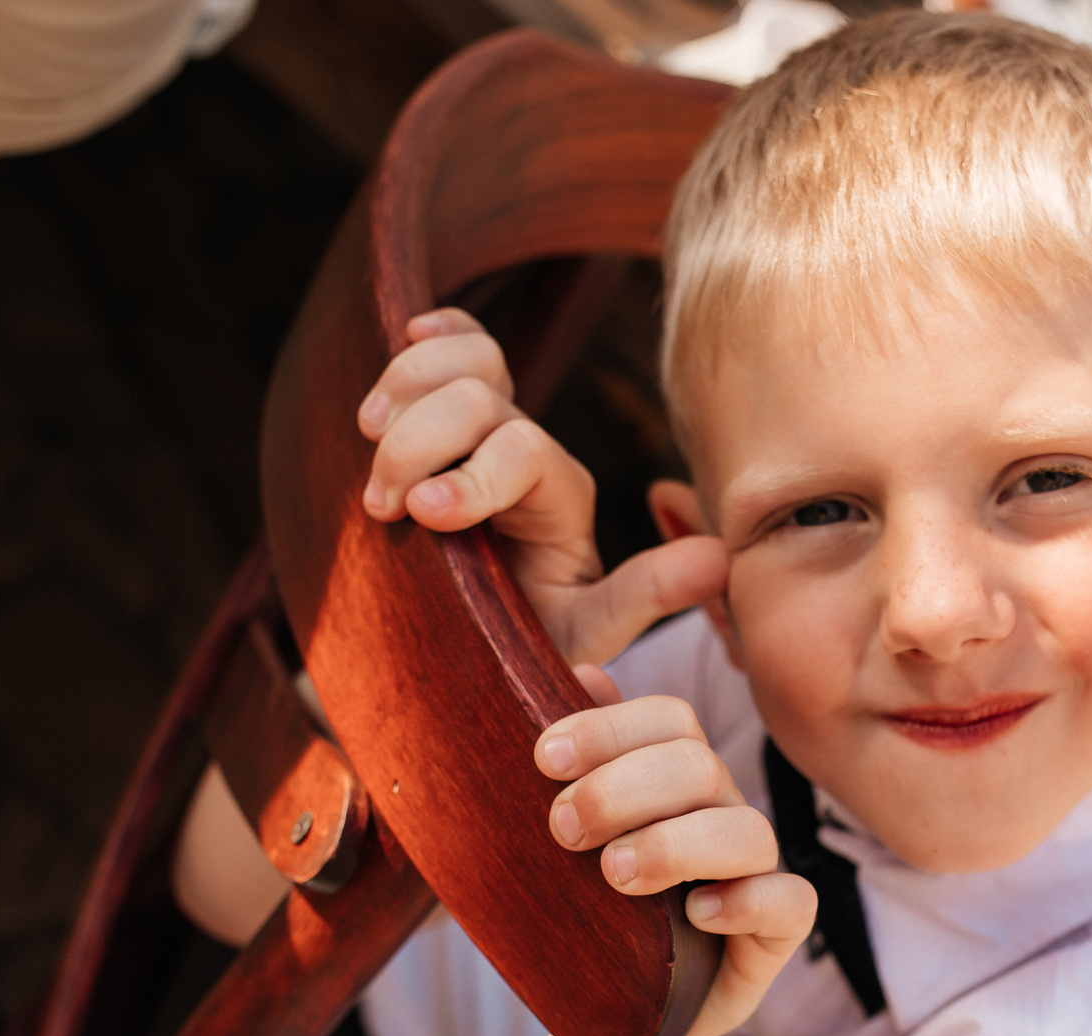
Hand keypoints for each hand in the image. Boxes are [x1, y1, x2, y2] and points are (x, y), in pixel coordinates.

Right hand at [359, 309, 727, 664]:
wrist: (470, 641)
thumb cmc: (527, 641)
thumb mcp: (585, 632)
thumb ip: (645, 596)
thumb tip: (720, 561)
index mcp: (560, 495)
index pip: (522, 451)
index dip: (471, 477)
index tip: (422, 517)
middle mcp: (526, 449)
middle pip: (477, 398)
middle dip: (416, 445)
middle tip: (381, 506)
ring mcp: (485, 425)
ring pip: (458, 359)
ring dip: (402, 391)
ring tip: (371, 440)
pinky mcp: (445, 412)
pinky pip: (445, 343)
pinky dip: (421, 339)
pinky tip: (405, 339)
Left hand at [535, 677, 813, 1035]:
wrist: (609, 1010)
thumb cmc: (589, 917)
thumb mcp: (561, 845)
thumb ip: (574, 764)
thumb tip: (582, 672)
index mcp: (676, 778)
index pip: (668, 720)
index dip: (610, 728)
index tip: (543, 760)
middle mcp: (721, 813)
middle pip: (698, 766)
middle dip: (624, 789)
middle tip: (563, 828)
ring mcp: (755, 871)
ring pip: (746, 829)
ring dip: (675, 844)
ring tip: (614, 875)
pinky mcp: (775, 932)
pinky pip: (790, 901)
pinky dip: (745, 901)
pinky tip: (694, 914)